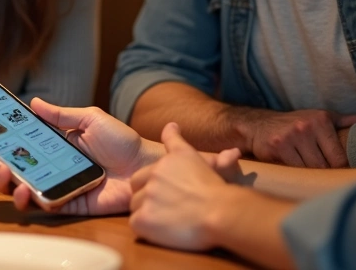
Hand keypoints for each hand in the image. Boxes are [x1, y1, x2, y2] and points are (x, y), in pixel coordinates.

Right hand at [0, 98, 160, 215]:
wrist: (146, 164)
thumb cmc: (122, 140)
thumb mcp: (90, 118)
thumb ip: (61, 114)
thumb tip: (34, 102)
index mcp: (53, 146)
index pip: (19, 146)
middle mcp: (51, 167)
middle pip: (14, 170)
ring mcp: (58, 187)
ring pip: (23, 190)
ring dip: (6, 184)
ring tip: (2, 174)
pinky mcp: (69, 204)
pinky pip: (44, 205)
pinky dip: (30, 200)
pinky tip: (24, 190)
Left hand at [128, 123, 232, 250]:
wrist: (220, 212)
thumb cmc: (211, 187)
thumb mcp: (191, 156)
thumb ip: (175, 140)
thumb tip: (171, 125)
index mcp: (161, 164)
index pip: (141, 175)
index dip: (150, 186)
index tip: (166, 195)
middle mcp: (152, 177)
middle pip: (135, 190)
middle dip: (145, 198)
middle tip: (165, 208)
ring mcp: (147, 198)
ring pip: (135, 207)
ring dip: (147, 213)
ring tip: (169, 220)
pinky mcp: (144, 220)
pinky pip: (135, 223)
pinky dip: (147, 228)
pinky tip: (164, 230)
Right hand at [242, 109, 355, 167]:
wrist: (259, 126)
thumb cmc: (294, 124)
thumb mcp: (318, 117)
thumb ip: (341, 121)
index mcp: (321, 121)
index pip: (339, 156)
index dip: (340, 168)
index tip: (339, 172)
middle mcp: (306, 127)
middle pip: (325, 165)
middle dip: (325, 173)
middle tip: (324, 176)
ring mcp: (290, 137)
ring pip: (309, 169)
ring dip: (310, 175)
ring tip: (310, 174)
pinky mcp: (277, 148)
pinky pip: (294, 170)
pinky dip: (296, 173)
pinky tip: (294, 171)